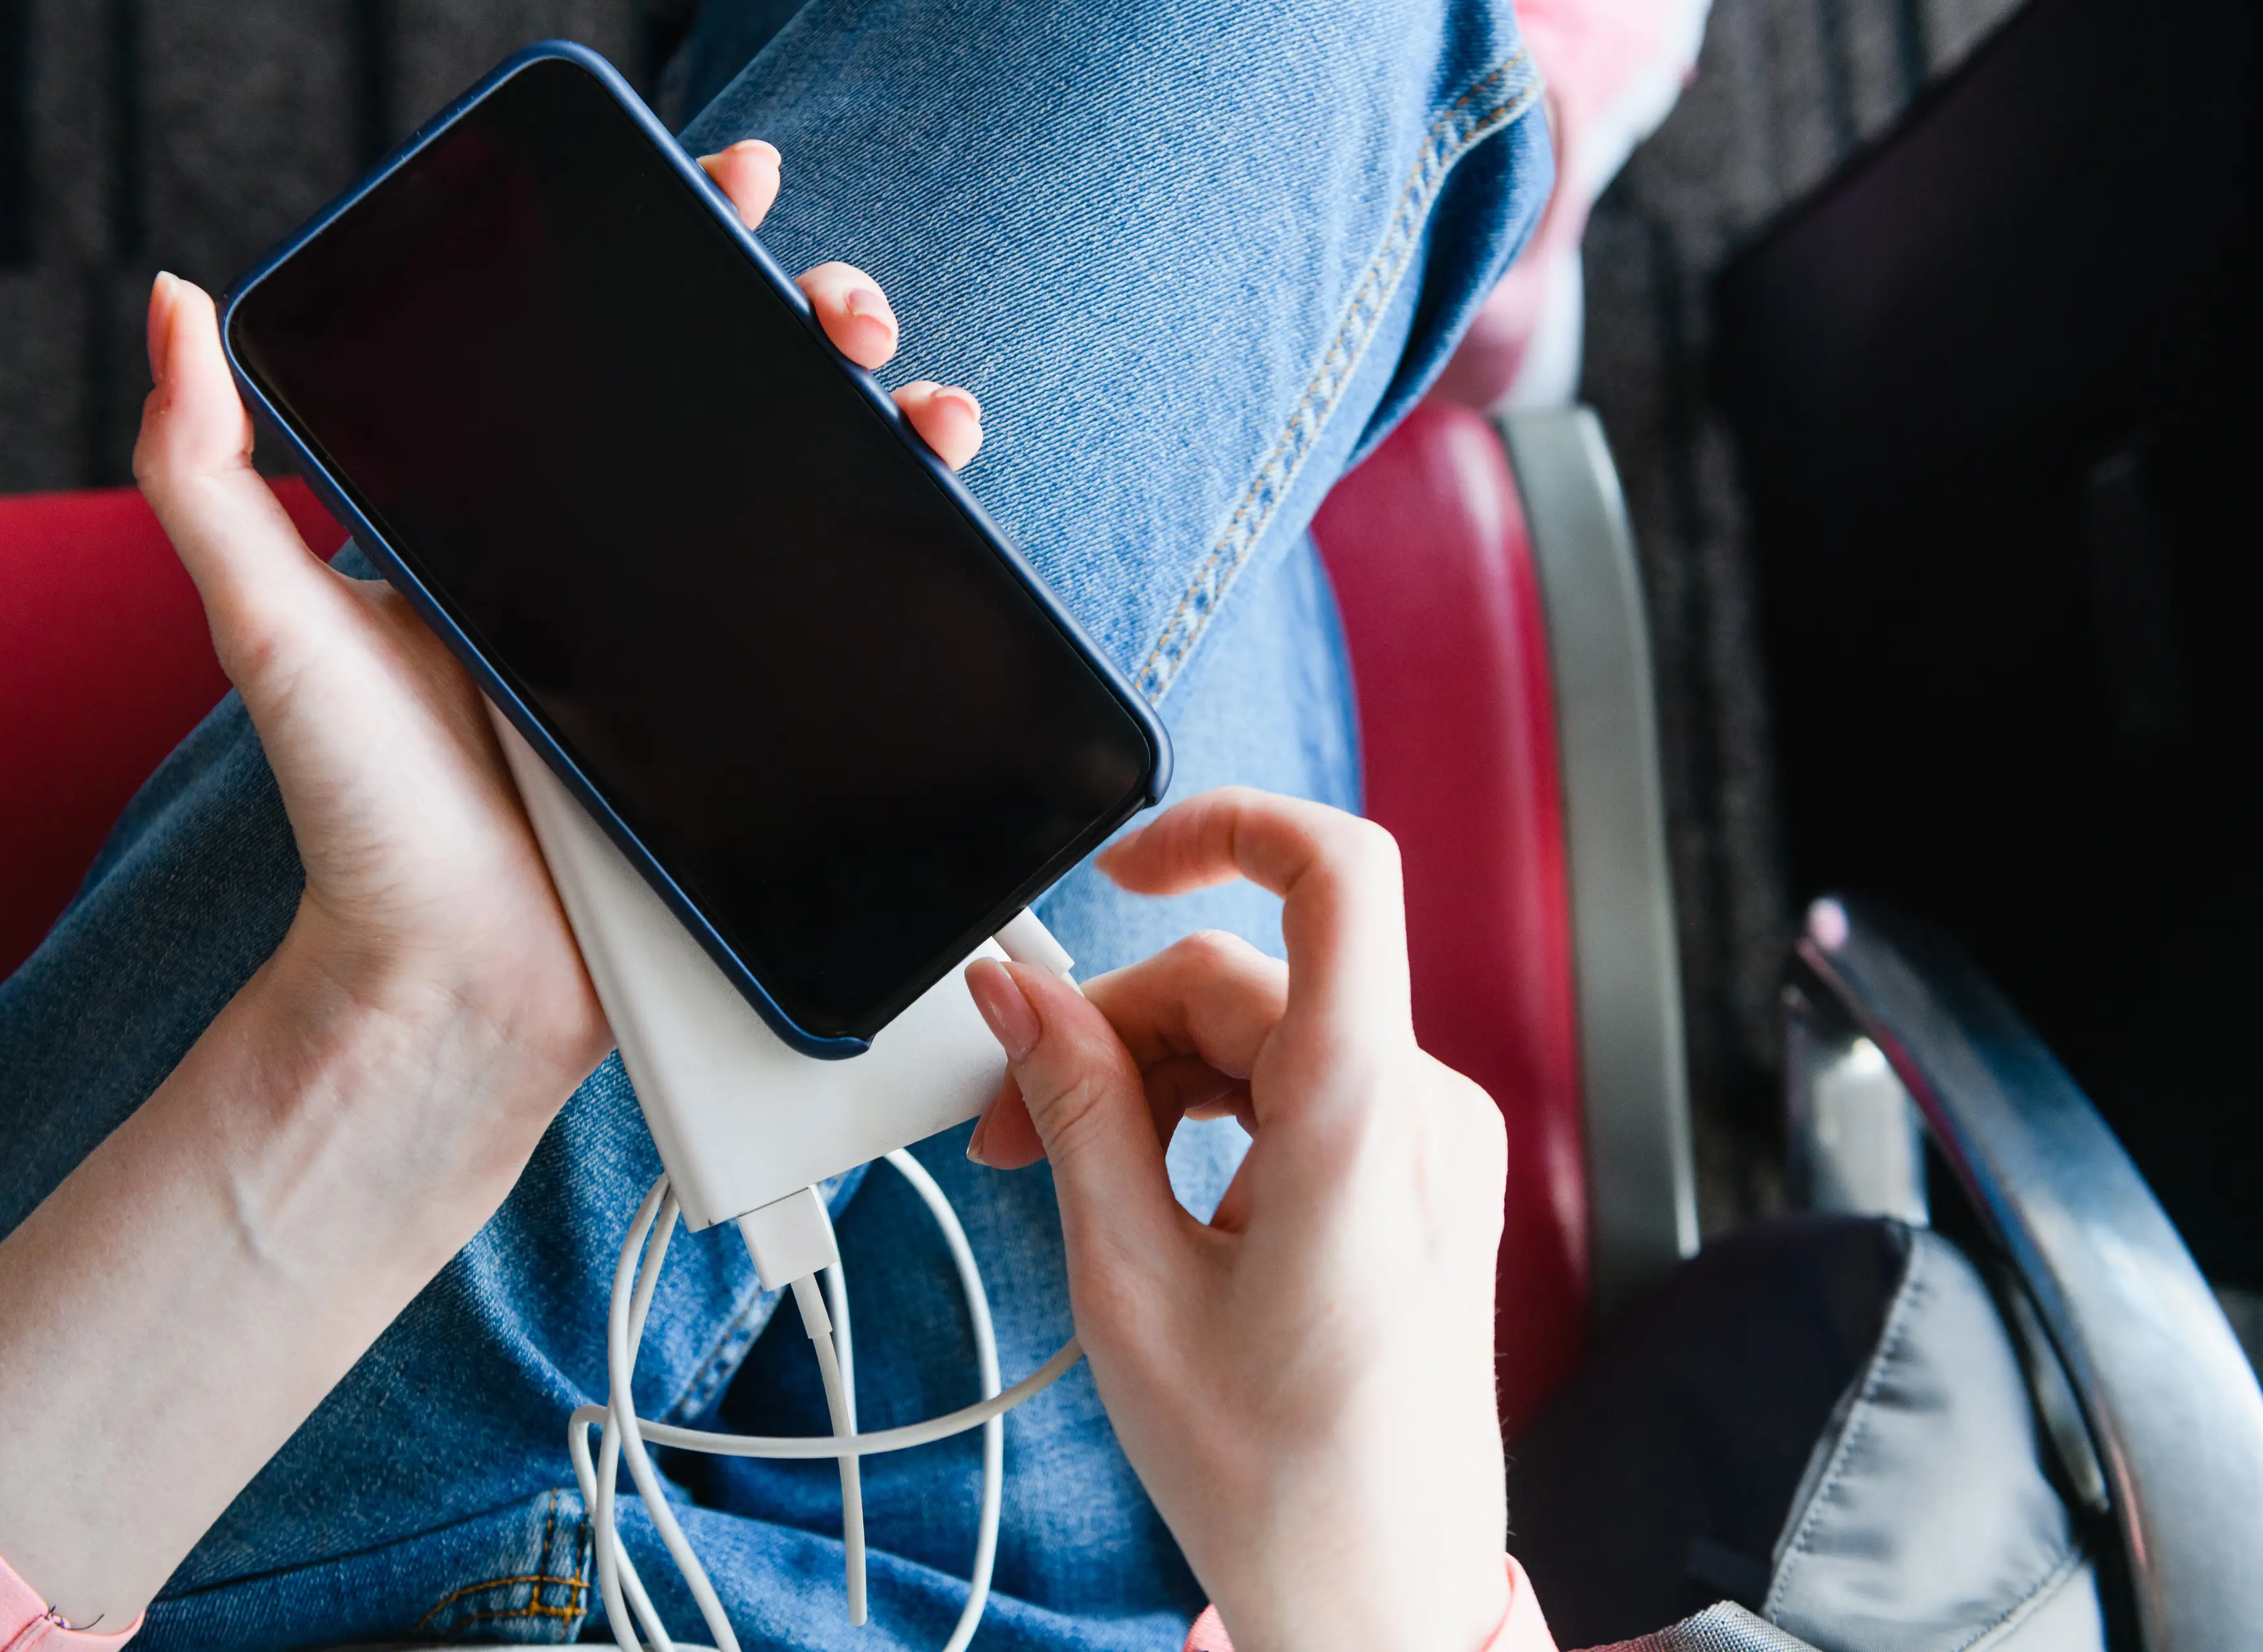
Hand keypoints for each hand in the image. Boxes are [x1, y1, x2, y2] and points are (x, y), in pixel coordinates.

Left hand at [0, 141, 988, 1631]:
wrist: (453, 991)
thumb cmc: (361, 822)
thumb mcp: (268, 629)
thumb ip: (208, 477)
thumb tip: (174, 307)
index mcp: (530, 527)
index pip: (617, 355)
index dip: (688, 258)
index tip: (734, 189)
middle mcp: (629, 575)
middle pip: (752, 414)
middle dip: (816, 331)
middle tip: (839, 309)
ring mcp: (709, 655)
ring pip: (827, 509)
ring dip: (895, 432)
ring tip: (927, 407)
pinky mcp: (772, 736)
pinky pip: (858, 635)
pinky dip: (920, 569)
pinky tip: (946, 521)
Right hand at [965, 788, 1509, 1651]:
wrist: (1379, 1590)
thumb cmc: (1277, 1476)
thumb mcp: (1128, 1283)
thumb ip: (1074, 1109)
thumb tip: (1016, 1000)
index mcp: (1357, 1123)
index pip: (1336, 876)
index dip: (1225, 828)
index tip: (1123, 867)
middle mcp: (1420, 1114)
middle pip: (1246, 984)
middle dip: (1113, 1034)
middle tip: (1013, 1128)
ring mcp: (1432, 1146)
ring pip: (1266, 1035)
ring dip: (1153, 1082)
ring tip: (1067, 1178)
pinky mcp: (1421, 1177)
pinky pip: (1302, 1088)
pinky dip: (1211, 1116)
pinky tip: (1148, 1193)